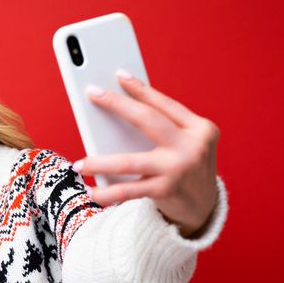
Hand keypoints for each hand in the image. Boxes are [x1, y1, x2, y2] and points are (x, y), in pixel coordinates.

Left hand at [72, 69, 219, 237]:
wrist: (204, 208)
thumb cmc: (185, 167)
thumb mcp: (185, 143)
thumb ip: (162, 128)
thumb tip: (118, 111)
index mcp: (199, 128)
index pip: (164, 103)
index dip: (140, 88)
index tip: (119, 74)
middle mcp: (193, 146)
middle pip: (147, 120)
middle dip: (116, 104)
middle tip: (92, 94)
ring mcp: (179, 169)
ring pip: (129, 161)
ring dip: (99, 163)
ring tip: (79, 165)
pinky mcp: (167, 191)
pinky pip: (128, 190)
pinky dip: (108, 193)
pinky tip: (93, 193)